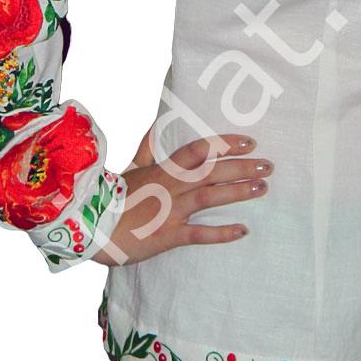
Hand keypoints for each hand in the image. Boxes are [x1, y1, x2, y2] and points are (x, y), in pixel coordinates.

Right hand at [92, 130, 271, 265]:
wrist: (92, 226)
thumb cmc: (115, 196)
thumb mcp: (132, 167)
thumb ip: (149, 148)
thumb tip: (158, 125)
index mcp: (164, 169)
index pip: (199, 150)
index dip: (225, 144)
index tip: (249, 141)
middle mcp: (171, 186)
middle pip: (212, 172)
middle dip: (242, 166)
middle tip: (268, 165)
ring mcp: (171, 211)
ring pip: (210, 198)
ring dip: (238, 192)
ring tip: (263, 188)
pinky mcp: (169, 235)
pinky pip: (199, 235)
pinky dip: (221, 233)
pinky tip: (242, 231)